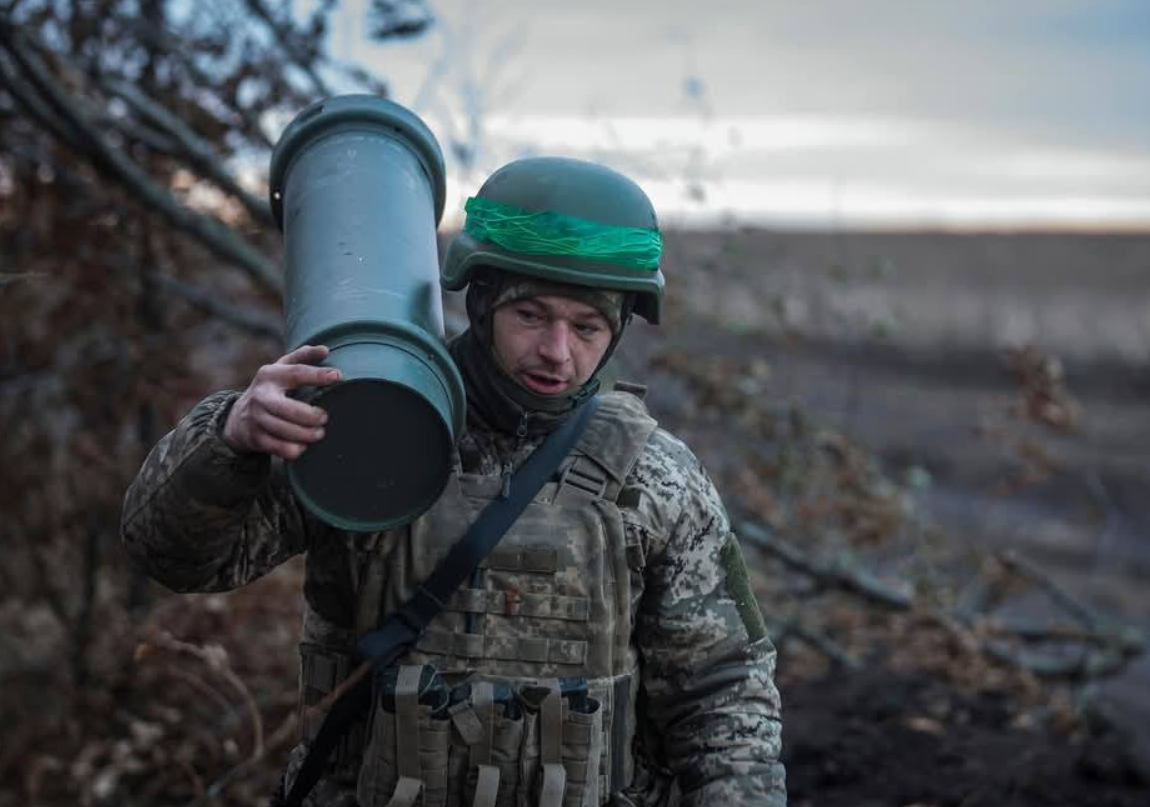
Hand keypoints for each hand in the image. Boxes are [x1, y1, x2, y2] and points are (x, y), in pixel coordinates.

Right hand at [222, 344, 340, 459]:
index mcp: (270, 375)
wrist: (237, 417)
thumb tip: (326, 350)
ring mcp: (256, 418)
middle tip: (325, 418)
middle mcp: (260, 396)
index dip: (317, 375)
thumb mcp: (281, 369)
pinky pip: (278, 447)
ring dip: (306, 434)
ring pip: (284, 430)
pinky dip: (294, 449)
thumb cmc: (271, 389)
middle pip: (288, 409)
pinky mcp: (255, 438)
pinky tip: (303, 445)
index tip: (338, 377)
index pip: (296, 373)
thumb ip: (303, 357)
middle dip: (310, 416)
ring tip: (319, 433)